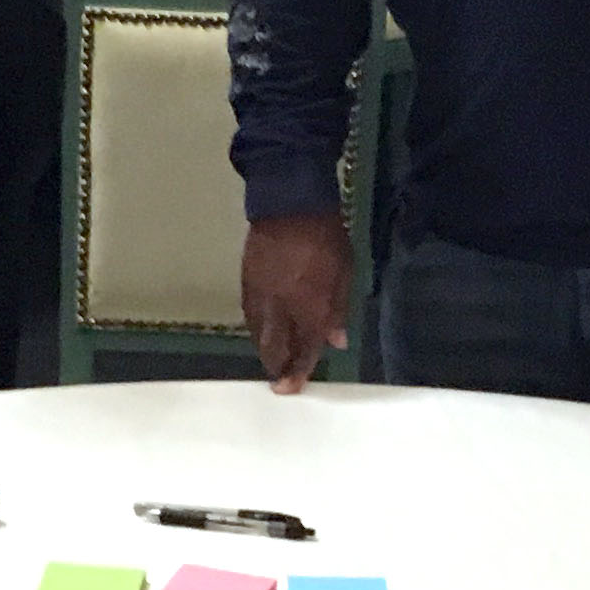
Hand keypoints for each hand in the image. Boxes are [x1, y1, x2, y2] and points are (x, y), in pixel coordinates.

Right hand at [242, 211, 353, 392]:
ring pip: (257, 334)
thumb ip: (338, 310)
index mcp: (309, 307)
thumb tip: (336, 342)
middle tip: (280, 381)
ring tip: (272, 359)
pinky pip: (249, 315)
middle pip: (273, 348)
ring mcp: (259, 295)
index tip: (292, 388)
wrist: (289, 202)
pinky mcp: (245, 282)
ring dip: (264, 350)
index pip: (303, 349)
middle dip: (277, 367)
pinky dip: (255, 329)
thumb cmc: (326, 237)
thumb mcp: (344, 273)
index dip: (299, 371)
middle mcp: (280, 307)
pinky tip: (261, 332)